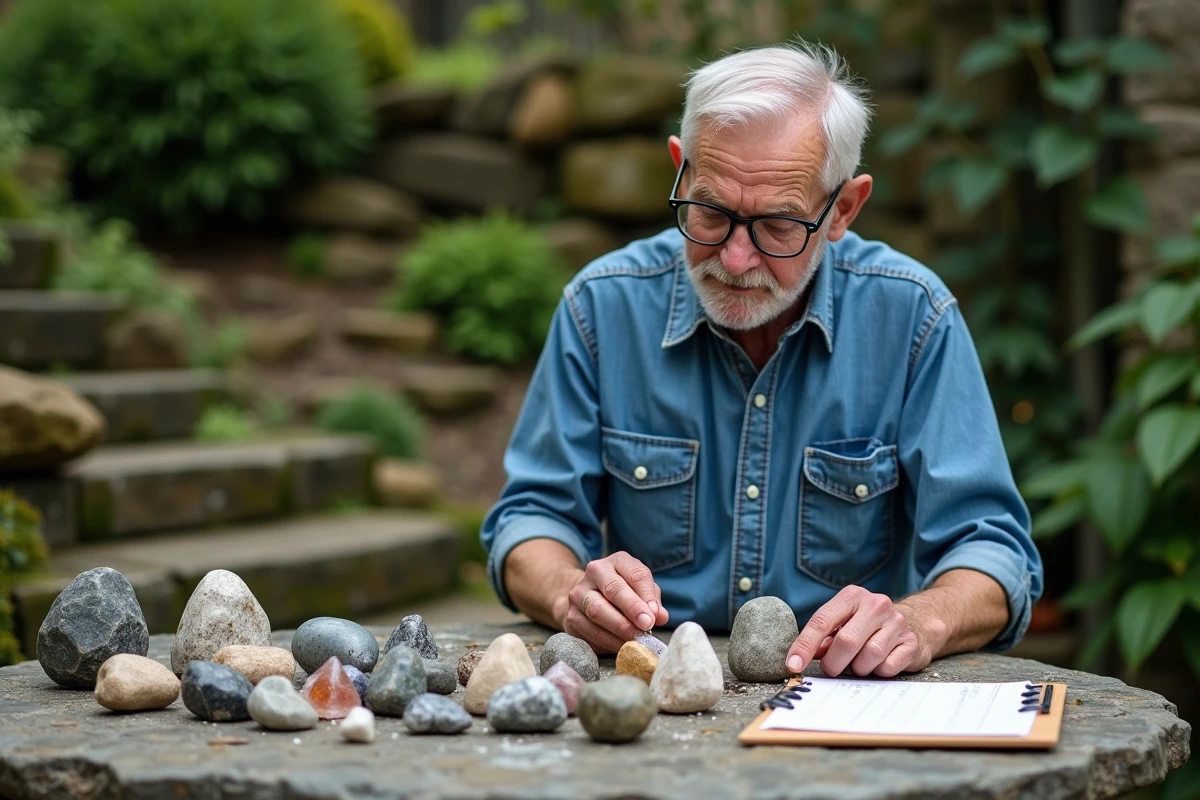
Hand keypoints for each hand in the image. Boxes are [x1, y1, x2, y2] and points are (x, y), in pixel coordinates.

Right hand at [557, 551, 669, 652]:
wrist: (586, 599)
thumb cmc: (623, 594)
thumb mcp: (640, 590)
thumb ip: (652, 601)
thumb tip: (660, 617)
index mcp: (617, 562)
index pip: (636, 574)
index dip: (647, 595)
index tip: (655, 615)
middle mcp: (595, 572)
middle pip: (614, 589)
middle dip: (632, 609)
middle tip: (647, 626)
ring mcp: (579, 593)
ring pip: (598, 611)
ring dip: (620, 629)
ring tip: (636, 640)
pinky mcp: (571, 616)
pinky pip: (590, 631)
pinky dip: (608, 642)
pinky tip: (622, 647)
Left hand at [786, 586, 933, 677]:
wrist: (916, 622)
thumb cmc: (868, 625)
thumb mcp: (843, 622)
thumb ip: (823, 638)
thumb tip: (800, 657)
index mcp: (852, 596)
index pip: (822, 621)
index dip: (805, 645)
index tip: (793, 665)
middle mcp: (876, 605)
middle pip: (846, 642)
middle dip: (834, 663)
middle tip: (832, 668)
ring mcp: (896, 622)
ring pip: (868, 657)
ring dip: (858, 668)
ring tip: (860, 663)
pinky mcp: (911, 642)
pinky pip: (887, 667)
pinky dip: (878, 672)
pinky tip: (879, 664)